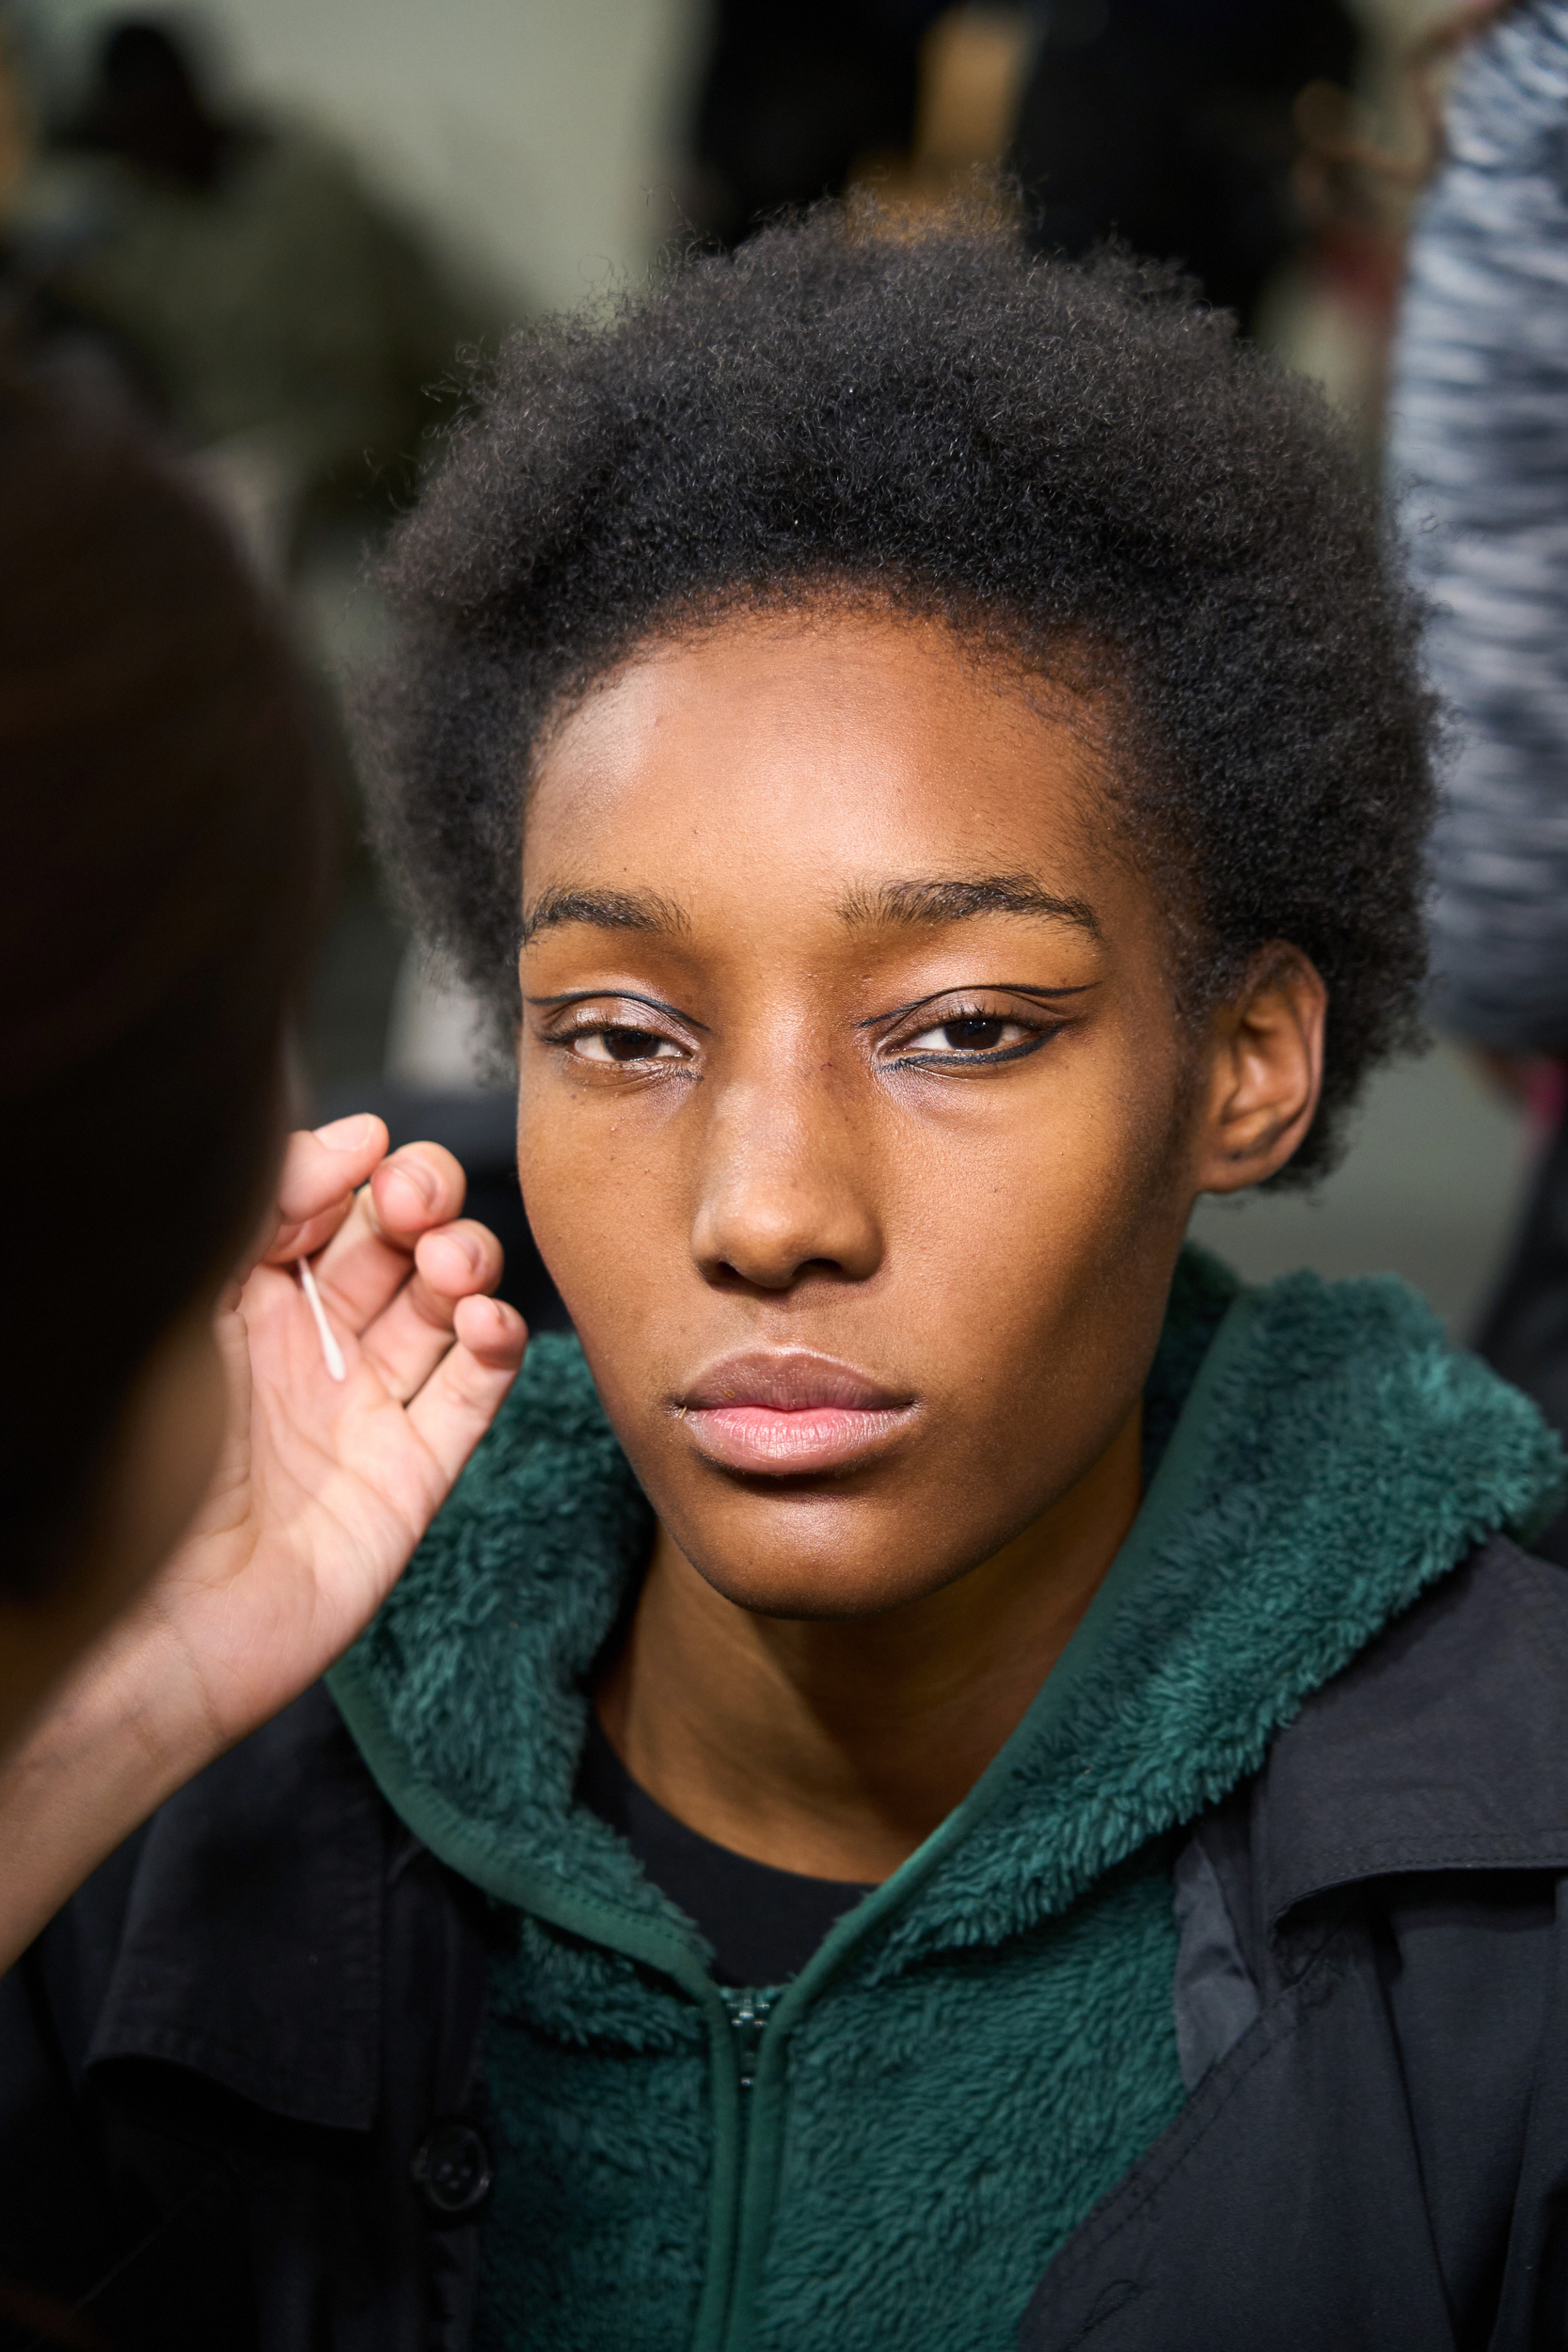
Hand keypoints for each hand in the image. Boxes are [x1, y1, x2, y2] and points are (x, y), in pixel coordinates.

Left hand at [128, 1110, 527, 1756]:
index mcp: (239, 1298)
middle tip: (416, 1204)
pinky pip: (473, 1392)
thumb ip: (266, 1206)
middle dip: (423, 1201)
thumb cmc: (137, 1466)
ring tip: (450, 1268)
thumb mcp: (188, 1301)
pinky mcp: (411, 1472)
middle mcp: (306, 1345)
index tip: (371, 1154)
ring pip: (445, 1304)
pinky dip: (498, 1345)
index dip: (358, 1169)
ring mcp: (362, 1407)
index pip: (325, 1201)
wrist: (149, 1626)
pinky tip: (485, 1325)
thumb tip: (359, 1133)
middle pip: (396, 1240)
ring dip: (466, 1263)